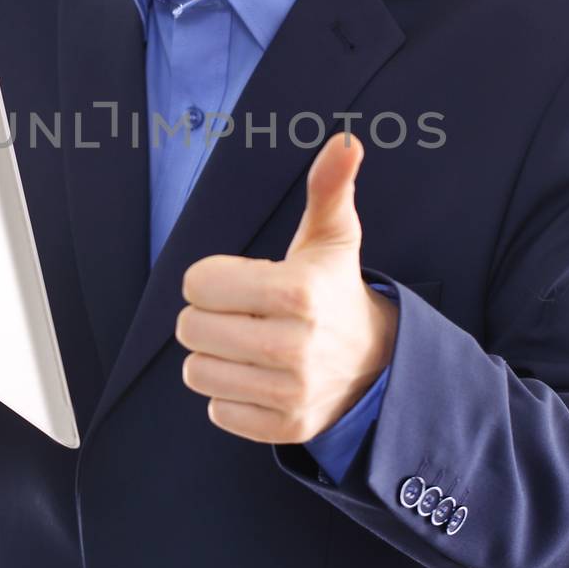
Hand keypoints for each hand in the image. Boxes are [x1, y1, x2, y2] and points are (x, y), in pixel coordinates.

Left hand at [175, 131, 397, 443]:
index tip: (241, 281)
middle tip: (242, 313)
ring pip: (197, 371)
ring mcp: (290, 391)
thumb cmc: (335, 290)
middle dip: (209, 316)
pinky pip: (217, 410)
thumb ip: (329, 187)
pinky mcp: (285, 426)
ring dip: (214, 356)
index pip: (198, 285)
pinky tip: (258, 375)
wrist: (378, 361)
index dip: (211, 279)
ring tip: (247, 344)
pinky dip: (229, 394)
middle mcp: (294, 345)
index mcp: (298, 291)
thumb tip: (345, 141)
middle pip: (191, 329)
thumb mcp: (333, 236)